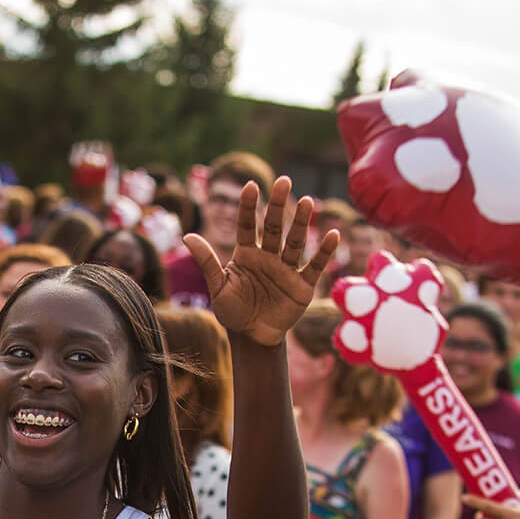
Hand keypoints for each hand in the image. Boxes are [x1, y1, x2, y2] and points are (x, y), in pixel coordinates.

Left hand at [186, 176, 338, 345]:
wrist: (252, 337)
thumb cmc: (232, 311)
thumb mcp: (218, 287)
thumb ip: (207, 262)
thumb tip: (187, 236)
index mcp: (246, 255)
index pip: (247, 225)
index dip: (248, 207)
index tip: (250, 185)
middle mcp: (268, 257)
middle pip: (273, 227)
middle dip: (278, 205)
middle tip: (283, 181)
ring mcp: (286, 269)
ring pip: (295, 242)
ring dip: (301, 223)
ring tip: (307, 202)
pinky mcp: (302, 285)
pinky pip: (315, 266)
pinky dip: (324, 252)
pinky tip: (332, 235)